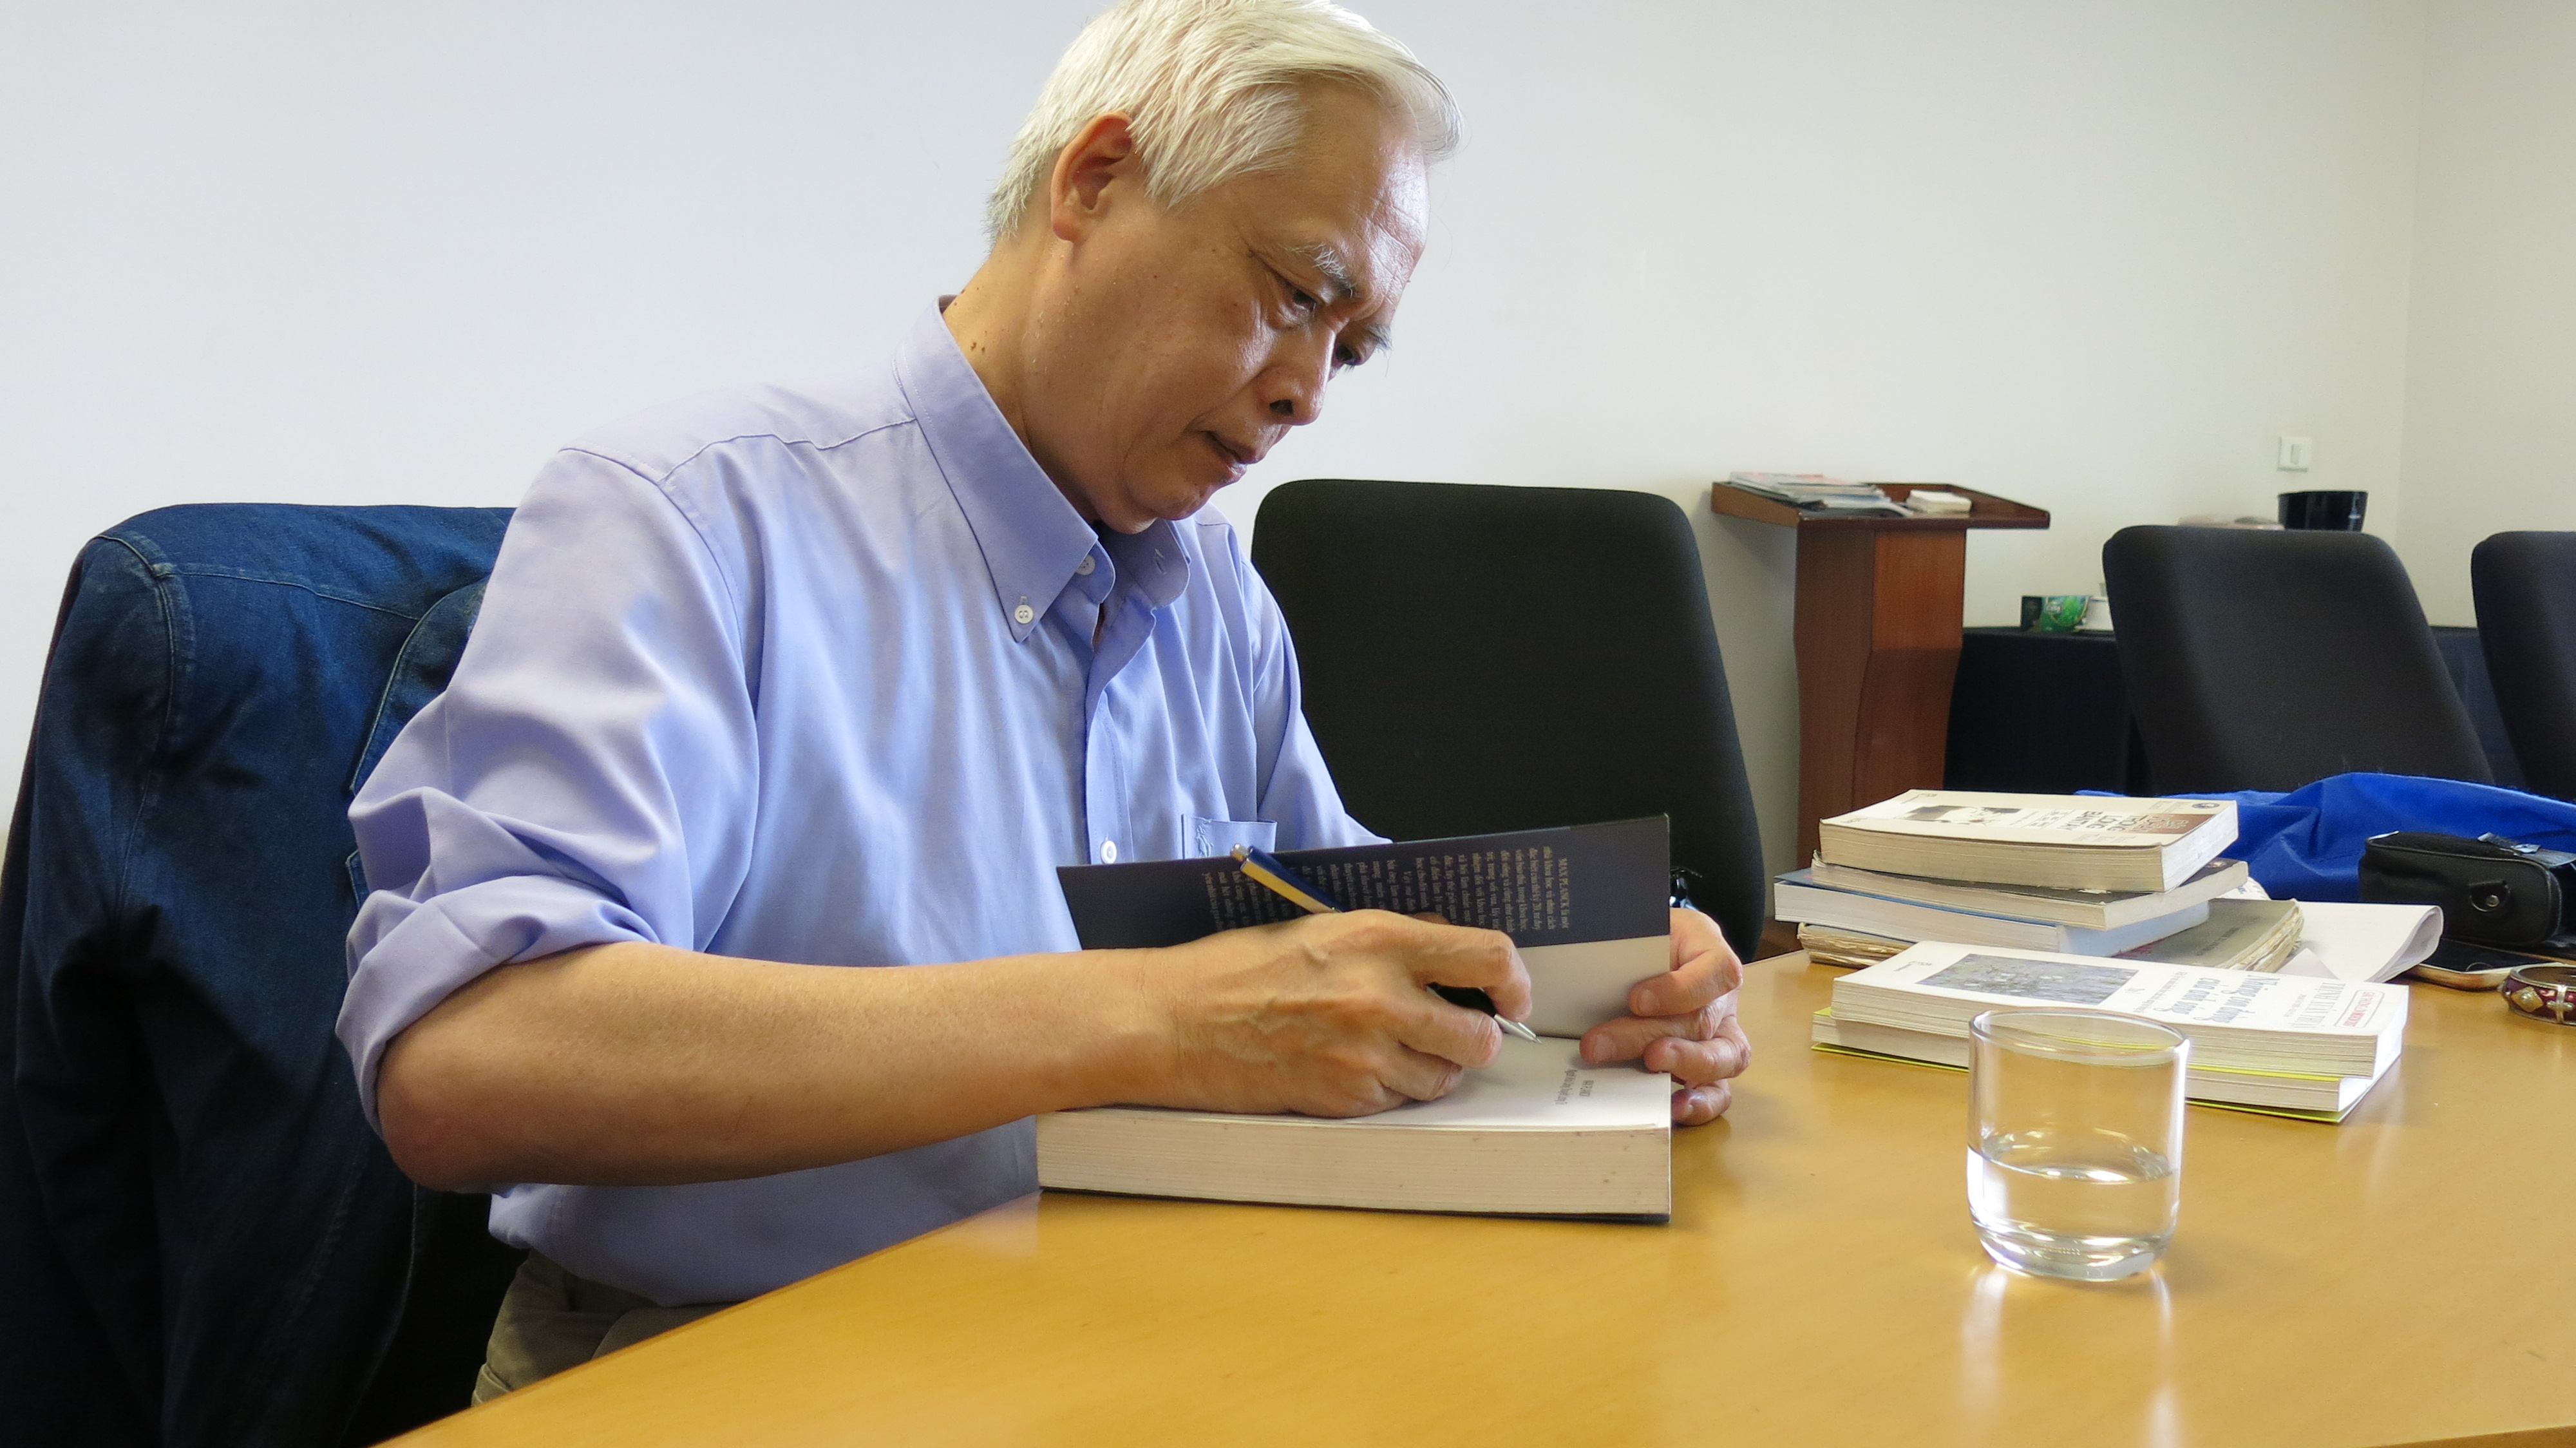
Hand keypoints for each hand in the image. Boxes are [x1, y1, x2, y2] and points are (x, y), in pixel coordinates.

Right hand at [1132, 911, 1532, 1118]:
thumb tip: (1449, 948)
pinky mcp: (1343, 1098)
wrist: (1174, 1021)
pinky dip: (1389, 1091)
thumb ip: (1393, 938)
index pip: (1488, 956)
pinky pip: (1399, 1102)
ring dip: (1433, 1068)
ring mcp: (1362, 1053)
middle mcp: (1379, 995)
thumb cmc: (1237, 970)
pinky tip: (1352, 1068)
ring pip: (1445, 1077)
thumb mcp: (1323, 929)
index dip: (1513, 982)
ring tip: (1391, 1049)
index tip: (1509, 996)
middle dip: (1477, 1038)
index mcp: (1377, 938)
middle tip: (1455, 1032)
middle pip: (1481, 1035)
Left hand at [1578, 907, 1749, 1124]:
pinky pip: (1720, 1090)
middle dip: (1648, 1034)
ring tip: (1648, 1070)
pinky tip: (1673, 1108)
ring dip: (1683, 1066)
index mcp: (1709, 952)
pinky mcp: (1712, 1067)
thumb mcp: (1635, 930)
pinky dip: (1700, 1103)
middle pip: (1701, 1020)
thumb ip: (1623, 945)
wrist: (1645, 954)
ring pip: (1725, 1057)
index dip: (1681, 989)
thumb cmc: (1641, 942)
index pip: (1717, 970)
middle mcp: (1722, 997)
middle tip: (1601, 1044)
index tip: (1636, 999)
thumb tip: (1572, 966)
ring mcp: (1722, 1034)